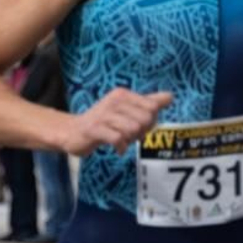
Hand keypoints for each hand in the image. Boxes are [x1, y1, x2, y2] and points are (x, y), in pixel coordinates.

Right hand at [56, 88, 173, 155]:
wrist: (72, 132)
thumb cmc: (103, 121)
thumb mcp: (125, 108)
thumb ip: (148, 102)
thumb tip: (170, 96)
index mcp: (123, 94)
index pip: (152, 108)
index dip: (150, 122)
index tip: (138, 126)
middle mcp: (114, 101)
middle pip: (145, 120)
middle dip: (141, 132)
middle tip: (129, 136)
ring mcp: (103, 115)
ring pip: (133, 129)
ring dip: (130, 140)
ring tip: (122, 140)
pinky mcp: (95, 129)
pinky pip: (118, 139)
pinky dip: (121, 147)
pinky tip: (116, 148)